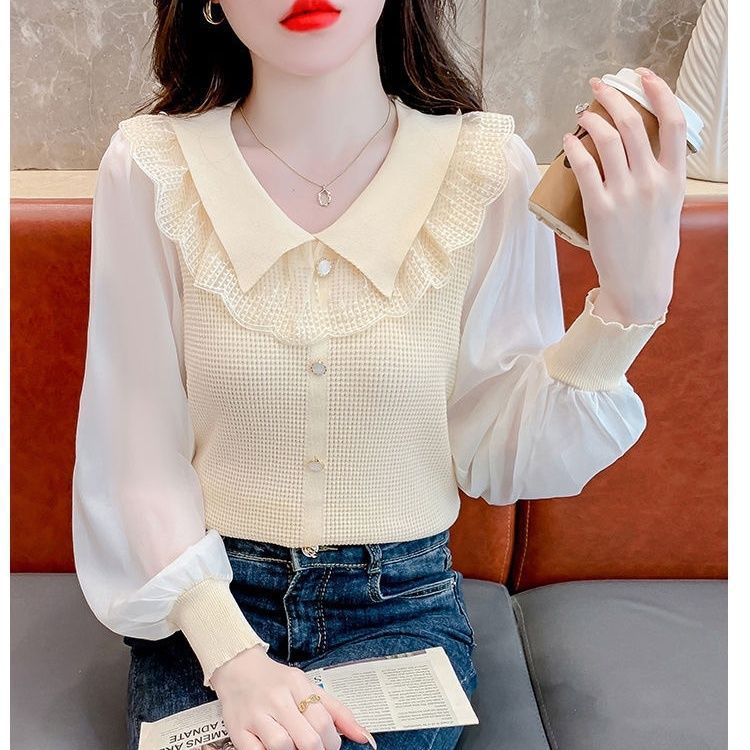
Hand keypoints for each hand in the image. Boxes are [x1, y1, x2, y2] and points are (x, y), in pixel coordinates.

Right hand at [211, 645, 375, 748]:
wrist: (236, 668)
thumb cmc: (275, 680)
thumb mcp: (308, 686)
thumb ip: (337, 710)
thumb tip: (364, 736)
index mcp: (297, 684)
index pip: (324, 721)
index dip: (332, 742)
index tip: (331, 745)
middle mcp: (277, 698)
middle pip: (307, 739)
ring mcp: (256, 715)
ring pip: (283, 748)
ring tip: (296, 749)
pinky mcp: (238, 730)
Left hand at [562, 68, 687, 322]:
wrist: (639, 283)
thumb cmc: (653, 247)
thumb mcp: (669, 208)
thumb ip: (662, 180)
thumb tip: (644, 156)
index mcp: (675, 179)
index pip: (674, 123)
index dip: (660, 92)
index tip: (643, 76)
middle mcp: (652, 181)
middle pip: (634, 123)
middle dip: (613, 96)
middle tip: (598, 87)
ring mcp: (625, 194)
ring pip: (608, 139)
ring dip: (590, 117)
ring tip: (580, 112)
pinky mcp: (600, 208)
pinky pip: (584, 167)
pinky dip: (575, 147)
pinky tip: (568, 140)